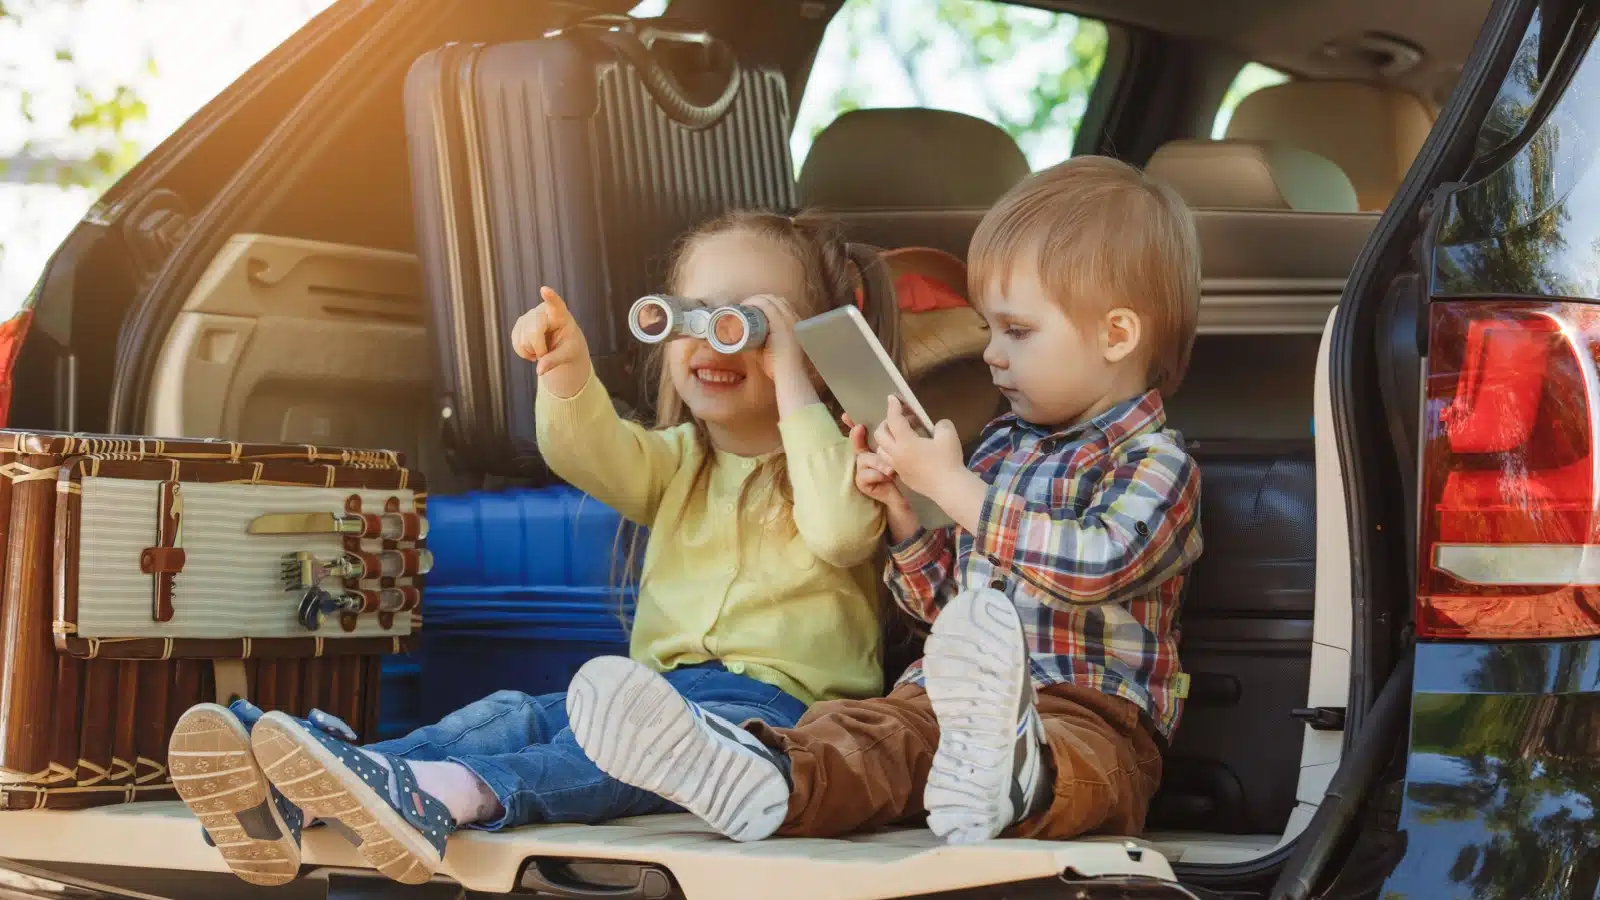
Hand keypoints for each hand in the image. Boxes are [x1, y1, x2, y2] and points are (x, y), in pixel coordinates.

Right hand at [512, 286, 591, 398]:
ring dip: (531, 351)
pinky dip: (523, 351)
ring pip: (522, 338)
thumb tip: (540, 370)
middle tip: (547, 352)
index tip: (545, 290)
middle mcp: (543, 311)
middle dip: (538, 348)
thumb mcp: (568, 354)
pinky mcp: (519, 324)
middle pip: (533, 331)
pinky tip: (533, 349)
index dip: (550, 297)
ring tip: (542, 349)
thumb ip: (555, 361)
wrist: (561, 344)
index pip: (556, 304)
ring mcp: (529, 316)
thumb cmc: (569, 346)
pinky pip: (515, 342)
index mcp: (561, 315)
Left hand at [742, 294, 818, 413]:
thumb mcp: (771, 350)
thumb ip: (760, 344)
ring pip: (770, 299)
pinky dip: (755, 302)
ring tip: (744, 305)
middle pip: (776, 299)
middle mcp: (794, 319)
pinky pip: (766, 305)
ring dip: (755, 299)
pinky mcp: (781, 324)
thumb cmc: (779, 367)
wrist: (789, 376)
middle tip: (745, 306)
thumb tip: (743, 341)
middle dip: (759, 299)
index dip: (766, 302)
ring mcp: (788, 320)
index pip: (782, 305)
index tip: (753, 307)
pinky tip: (746, 304)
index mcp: (795, 324)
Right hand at [845, 414, 920, 542]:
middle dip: (857, 435)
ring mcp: (864, 469)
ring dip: (877, 461)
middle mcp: (868, 455)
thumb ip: (905, 435)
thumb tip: (914, 417)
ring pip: (863, 458)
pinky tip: (887, 477)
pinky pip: (864, 475)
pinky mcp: (864, 483)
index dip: (853, 422)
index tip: (846, 414)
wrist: (907, 497)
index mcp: (878, 445)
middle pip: (856, 441)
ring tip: (890, 469)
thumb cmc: (909, 472)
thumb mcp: (908, 450)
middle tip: (861, 428)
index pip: (865, 430)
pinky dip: (876, 475)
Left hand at [874, 396, 963, 498]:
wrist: (949, 488)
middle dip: (887, 422)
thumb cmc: (948, 460)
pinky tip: (908, 451)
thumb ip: (940, 425)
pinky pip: (890, 461)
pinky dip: (893, 452)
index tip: (893, 398)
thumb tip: (936, 426)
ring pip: (881, 449)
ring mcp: (897, 466)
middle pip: (880, 434)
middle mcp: (896, 454)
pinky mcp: (902, 476)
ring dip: (887, 439)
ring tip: (901, 435)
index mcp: (905, 442)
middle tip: (900, 418)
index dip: (893, 406)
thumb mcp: (948, 434)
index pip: (894, 419)